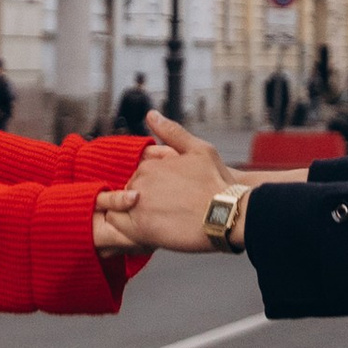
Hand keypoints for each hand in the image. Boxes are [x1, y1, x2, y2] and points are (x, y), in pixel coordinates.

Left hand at [95, 107, 233, 253]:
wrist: (229, 215)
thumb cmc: (218, 183)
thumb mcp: (199, 149)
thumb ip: (172, 133)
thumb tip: (151, 115)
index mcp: (150, 164)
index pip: (137, 176)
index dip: (151, 187)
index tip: (167, 197)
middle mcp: (140, 182)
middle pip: (128, 193)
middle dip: (140, 201)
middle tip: (165, 212)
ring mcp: (138, 205)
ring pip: (119, 210)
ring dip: (131, 216)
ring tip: (156, 224)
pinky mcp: (140, 229)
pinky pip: (120, 229)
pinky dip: (127, 231)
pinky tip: (149, 232)